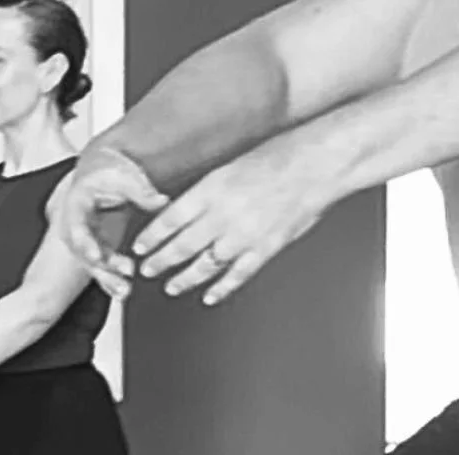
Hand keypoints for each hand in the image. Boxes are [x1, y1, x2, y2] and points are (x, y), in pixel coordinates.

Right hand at [55, 145, 168, 300]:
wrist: (100, 172)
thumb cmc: (108, 170)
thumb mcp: (123, 175)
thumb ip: (142, 191)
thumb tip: (162, 201)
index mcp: (76, 203)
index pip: (77, 225)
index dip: (84, 242)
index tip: (95, 255)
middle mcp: (77, 225)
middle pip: (84, 252)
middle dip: (102, 268)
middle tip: (121, 279)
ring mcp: (87, 240)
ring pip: (94, 264)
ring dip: (109, 279)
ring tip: (125, 291)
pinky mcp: (98, 249)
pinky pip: (103, 268)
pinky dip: (113, 280)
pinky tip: (124, 293)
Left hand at [132, 137, 328, 305]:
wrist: (318, 163)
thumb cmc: (282, 155)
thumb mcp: (234, 163)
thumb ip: (210, 189)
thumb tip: (188, 208)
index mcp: (213, 188)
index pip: (170, 218)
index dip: (151, 236)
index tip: (139, 246)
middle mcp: (224, 214)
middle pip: (182, 245)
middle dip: (160, 261)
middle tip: (146, 271)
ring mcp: (245, 235)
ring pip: (205, 265)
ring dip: (185, 279)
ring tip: (172, 287)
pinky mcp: (265, 249)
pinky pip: (237, 275)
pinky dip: (221, 288)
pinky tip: (210, 296)